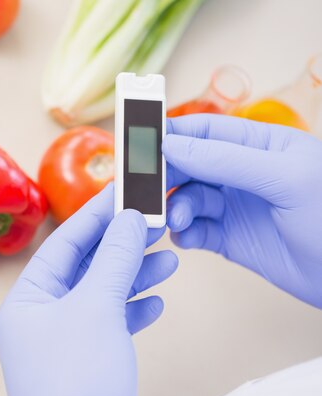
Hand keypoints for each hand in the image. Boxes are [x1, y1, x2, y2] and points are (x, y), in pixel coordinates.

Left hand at [0, 184, 177, 395]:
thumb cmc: (75, 379)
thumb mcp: (96, 307)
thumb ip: (113, 258)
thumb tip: (128, 219)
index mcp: (26, 300)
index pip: (63, 243)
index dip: (95, 216)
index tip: (124, 194)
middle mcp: (39, 317)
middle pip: (84, 267)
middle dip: (120, 246)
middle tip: (152, 224)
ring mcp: (63, 340)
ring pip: (101, 294)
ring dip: (133, 275)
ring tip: (167, 257)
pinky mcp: (86, 360)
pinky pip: (111, 324)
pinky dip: (133, 310)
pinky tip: (156, 301)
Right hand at [164, 114, 321, 308]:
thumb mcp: (283, 178)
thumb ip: (225, 160)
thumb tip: (171, 144)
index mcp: (260, 145)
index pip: (205, 129)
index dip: (171, 132)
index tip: (139, 142)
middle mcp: (243, 172)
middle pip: (188, 164)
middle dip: (166, 176)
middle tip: (146, 190)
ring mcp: (235, 206)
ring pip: (186, 199)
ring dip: (174, 208)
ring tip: (176, 221)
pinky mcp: (230, 239)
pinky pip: (194, 230)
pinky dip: (184, 233)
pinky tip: (187, 238)